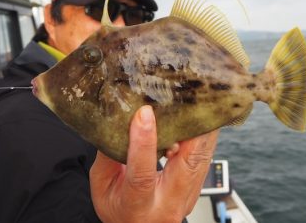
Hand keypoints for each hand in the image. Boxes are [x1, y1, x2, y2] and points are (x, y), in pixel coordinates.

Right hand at [90, 105, 218, 222]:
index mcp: (137, 204)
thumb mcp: (101, 185)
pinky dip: (202, 135)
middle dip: (190, 127)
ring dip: (202, 127)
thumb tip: (114, 120)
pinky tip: (198, 117)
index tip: (144, 113)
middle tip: (188, 97)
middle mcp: (168, 202)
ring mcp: (187, 197)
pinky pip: (204, 157)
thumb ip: (107, 155)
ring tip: (197, 99)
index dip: (144, 142)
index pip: (142, 173)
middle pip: (189, 163)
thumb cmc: (118, 209)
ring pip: (203, 157)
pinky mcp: (197, 189)